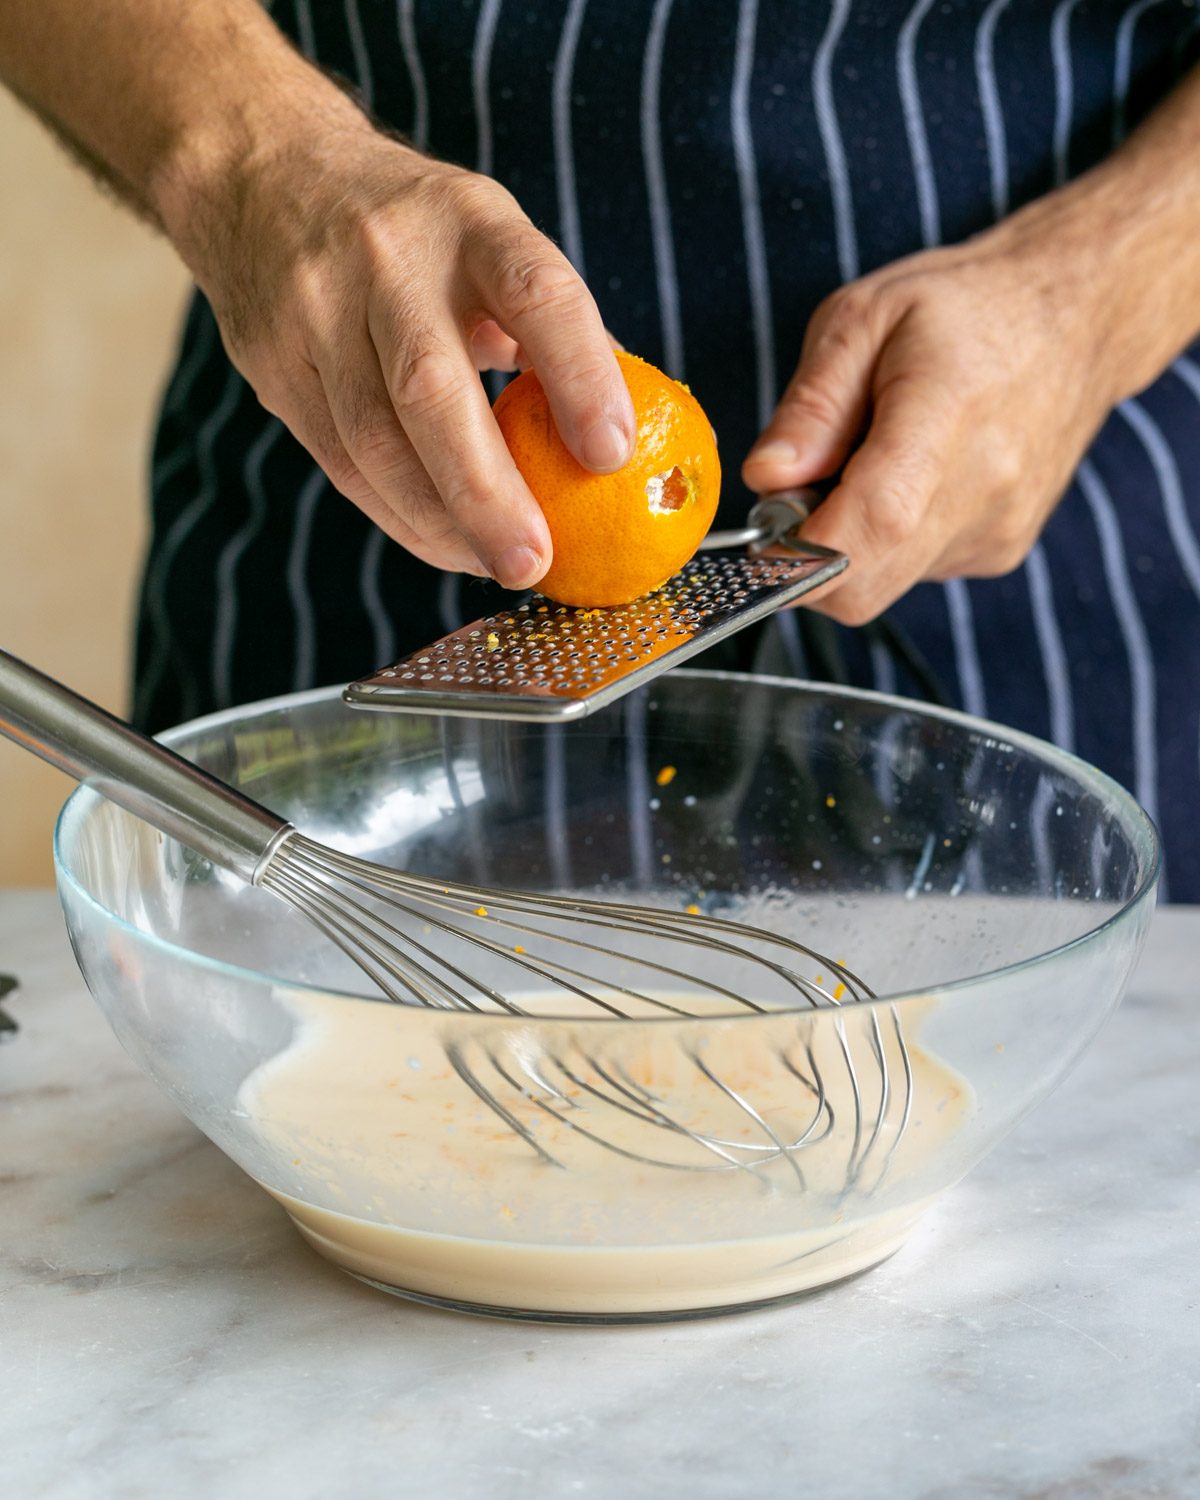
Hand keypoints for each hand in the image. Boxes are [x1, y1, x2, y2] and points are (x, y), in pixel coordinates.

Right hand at [162, 100, 633, 588]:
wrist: (261, 175)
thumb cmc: (413, 230)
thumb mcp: (488, 234)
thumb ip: (549, 323)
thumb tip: (626, 435)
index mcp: (470, 220)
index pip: (535, 293)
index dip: (580, 376)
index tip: (612, 455)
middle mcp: (388, 259)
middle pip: (432, 389)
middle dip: (487, 491)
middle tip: (533, 561)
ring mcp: (317, 310)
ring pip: (375, 442)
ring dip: (440, 522)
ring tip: (492, 565)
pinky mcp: (275, 365)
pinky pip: (340, 462)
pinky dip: (397, 516)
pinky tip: (442, 544)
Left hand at [741, 202, 1129, 625]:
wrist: (1077, 318)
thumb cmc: (966, 307)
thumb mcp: (862, 319)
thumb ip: (810, 406)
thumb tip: (766, 480)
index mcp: (946, 417)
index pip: (871, 526)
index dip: (796, 551)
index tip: (763, 530)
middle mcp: (983, 491)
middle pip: (861, 585)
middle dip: (805, 555)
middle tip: (807, 485)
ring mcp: (995, 531)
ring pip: (879, 584)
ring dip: (849, 542)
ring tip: (873, 463)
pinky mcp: (998, 553)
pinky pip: (911, 572)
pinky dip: (887, 540)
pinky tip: (913, 479)